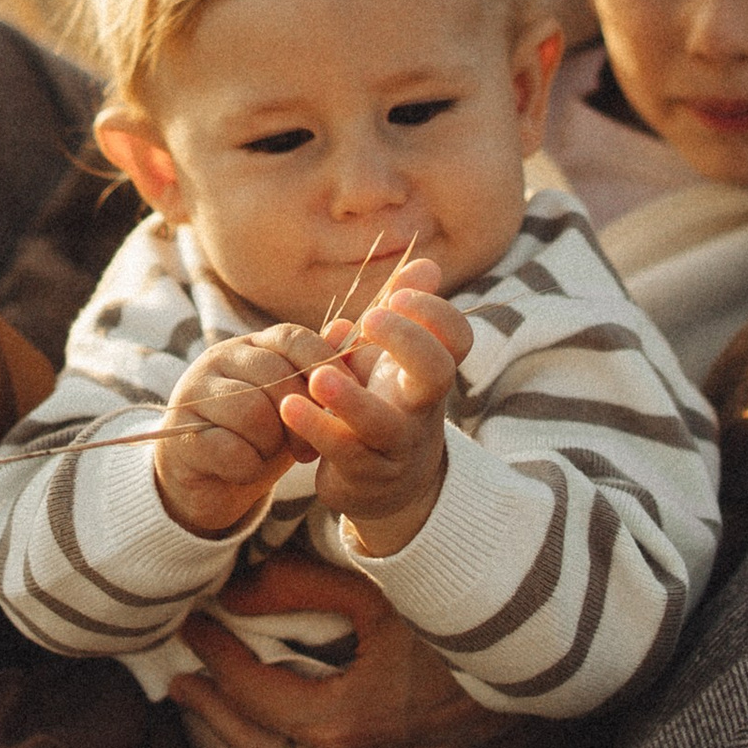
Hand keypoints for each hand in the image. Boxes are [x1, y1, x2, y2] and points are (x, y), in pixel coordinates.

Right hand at [152, 326, 332, 539]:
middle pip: (276, 377)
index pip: (292, 337)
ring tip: (268, 456)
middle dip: (301, 419)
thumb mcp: (294, 406)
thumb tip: (345, 329)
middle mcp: (218, 359)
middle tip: (306, 450)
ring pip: (252, 412)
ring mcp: (193, 393)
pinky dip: (247, 467)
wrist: (208, 482)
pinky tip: (245, 469)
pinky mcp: (179, 434)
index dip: (323, 368)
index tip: (342, 404)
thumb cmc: (258, 438)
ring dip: (271, 445)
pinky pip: (229, 448)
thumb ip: (317, 372)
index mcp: (250, 346)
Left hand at [167, 550, 542, 747]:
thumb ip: (301, 586)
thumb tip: (233, 587)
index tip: (194, 632)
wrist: (561, 660)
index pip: (255, 695)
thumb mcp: (388, 593)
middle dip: (213, 716)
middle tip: (188, 685)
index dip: (216, 657)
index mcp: (352, 724)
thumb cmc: (471, 619)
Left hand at [279, 265, 469, 555]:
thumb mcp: (388, 357)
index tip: (400, 292)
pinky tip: (290, 405)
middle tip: (373, 318)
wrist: (384, 484)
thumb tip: (424, 263)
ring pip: (384, 425)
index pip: (457, 337)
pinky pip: (343, 452)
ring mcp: (396, 445)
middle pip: (437, 373)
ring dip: (352, 399)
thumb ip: (399, 311)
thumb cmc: (382, 401)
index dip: (436, 312)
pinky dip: (316, 427)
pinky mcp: (364, 474)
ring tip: (320, 376)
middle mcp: (421, 408)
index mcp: (429, 372)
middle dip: (408, 342)